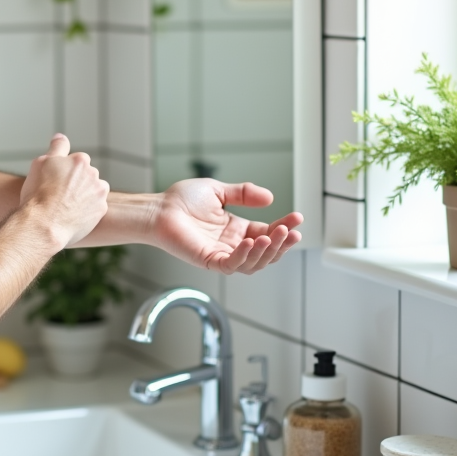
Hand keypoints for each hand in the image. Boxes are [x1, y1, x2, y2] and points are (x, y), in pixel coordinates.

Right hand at [21, 134, 109, 247]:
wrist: (43, 224)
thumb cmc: (38, 193)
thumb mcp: (41, 163)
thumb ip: (56, 148)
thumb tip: (60, 136)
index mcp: (80, 161)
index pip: (75, 161)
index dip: (63, 171)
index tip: (55, 181)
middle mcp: (94, 175)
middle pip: (86, 176)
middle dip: (76, 182)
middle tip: (58, 194)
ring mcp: (99, 194)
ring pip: (92, 191)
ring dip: (84, 195)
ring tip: (66, 206)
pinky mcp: (101, 211)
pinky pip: (95, 208)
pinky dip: (86, 210)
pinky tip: (71, 215)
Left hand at [151, 179, 301, 274]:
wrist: (159, 208)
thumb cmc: (181, 201)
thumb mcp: (219, 191)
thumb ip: (244, 194)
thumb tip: (270, 197)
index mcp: (236, 229)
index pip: (267, 232)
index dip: (283, 227)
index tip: (297, 218)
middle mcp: (231, 244)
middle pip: (265, 251)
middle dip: (282, 243)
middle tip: (292, 231)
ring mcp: (221, 254)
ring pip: (253, 263)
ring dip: (267, 252)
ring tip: (274, 236)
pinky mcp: (208, 261)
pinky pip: (231, 264)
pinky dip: (244, 256)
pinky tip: (251, 243)